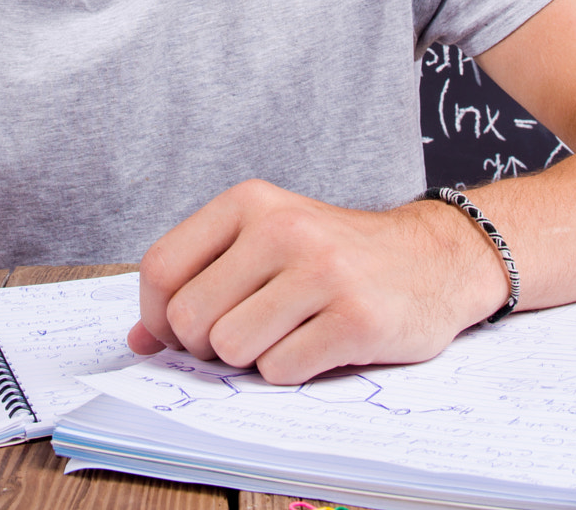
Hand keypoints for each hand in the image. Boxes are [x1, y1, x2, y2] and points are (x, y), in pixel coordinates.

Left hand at [126, 179, 507, 384]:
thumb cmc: (338, 256)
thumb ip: (201, 281)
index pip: (161, 267)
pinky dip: (290, 372)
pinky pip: (281, 370)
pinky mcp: (356, 318)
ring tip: (287, 336)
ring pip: (232, 348)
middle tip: (246, 335)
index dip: (159, 315)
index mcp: (251, 203)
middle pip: (191, 317)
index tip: (180, 331)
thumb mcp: (267, 244)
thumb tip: (140, 338)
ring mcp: (322, 272)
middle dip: (207, 345)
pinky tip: (318, 346)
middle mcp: (284, 228)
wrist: (435, 258)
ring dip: (252, 360)